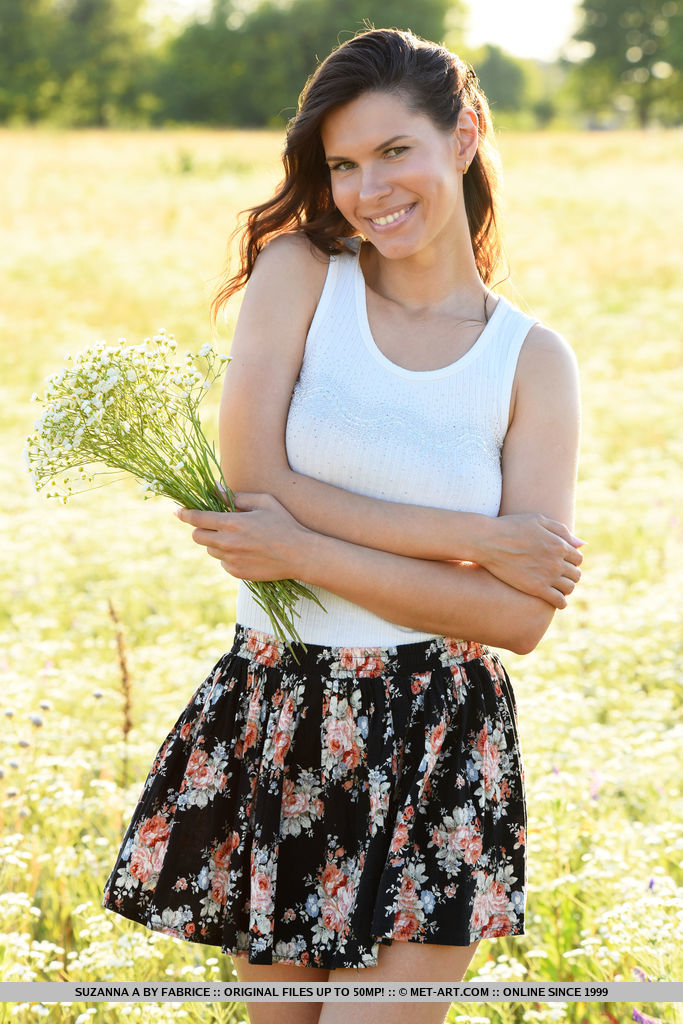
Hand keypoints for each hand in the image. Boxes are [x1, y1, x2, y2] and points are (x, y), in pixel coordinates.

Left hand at [175, 492, 311, 580]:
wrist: (299, 554)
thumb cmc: (284, 523)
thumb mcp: (263, 502)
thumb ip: (236, 496)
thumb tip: (215, 490)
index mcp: (231, 522)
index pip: (197, 518)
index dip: (184, 514)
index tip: (177, 511)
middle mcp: (227, 542)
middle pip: (197, 537)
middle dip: (200, 529)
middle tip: (212, 525)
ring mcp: (231, 559)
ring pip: (211, 550)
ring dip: (216, 543)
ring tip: (236, 538)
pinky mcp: (237, 572)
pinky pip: (223, 563)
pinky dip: (228, 556)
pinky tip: (245, 551)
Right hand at [478, 513, 584, 607]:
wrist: (489, 541)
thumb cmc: (511, 526)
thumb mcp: (538, 520)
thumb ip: (562, 531)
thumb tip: (582, 544)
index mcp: (559, 544)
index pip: (578, 558)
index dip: (571, 561)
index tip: (562, 563)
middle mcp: (557, 561)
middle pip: (576, 574)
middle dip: (569, 574)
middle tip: (558, 576)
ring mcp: (548, 576)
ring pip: (570, 588)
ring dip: (565, 588)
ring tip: (556, 588)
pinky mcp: (536, 589)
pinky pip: (559, 601)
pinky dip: (561, 603)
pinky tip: (555, 601)